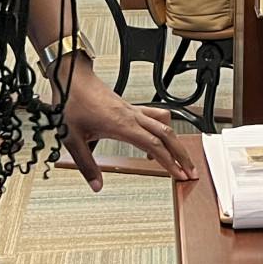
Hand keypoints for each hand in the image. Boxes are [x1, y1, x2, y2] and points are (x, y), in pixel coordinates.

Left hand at [62, 69, 198, 190]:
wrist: (72, 78)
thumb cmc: (73, 103)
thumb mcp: (73, 139)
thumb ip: (87, 165)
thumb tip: (96, 185)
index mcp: (121, 125)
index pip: (154, 146)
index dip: (169, 162)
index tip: (179, 174)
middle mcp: (132, 116)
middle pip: (167, 134)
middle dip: (182, 154)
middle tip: (190, 170)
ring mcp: (133, 110)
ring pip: (164, 123)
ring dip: (175, 140)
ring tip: (179, 156)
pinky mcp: (130, 107)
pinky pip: (155, 117)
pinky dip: (163, 130)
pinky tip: (156, 141)